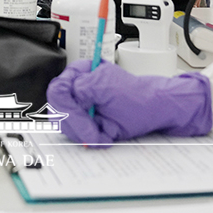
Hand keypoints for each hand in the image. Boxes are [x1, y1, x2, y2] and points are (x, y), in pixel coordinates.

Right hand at [46, 60, 211, 145]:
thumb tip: (70, 96)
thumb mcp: (106, 87)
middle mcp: (77, 90)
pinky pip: (77, 135)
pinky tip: (103, 135)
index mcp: (80, 73)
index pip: (59, 90)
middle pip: (59, 110)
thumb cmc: (136, 96)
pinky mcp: (86, 124)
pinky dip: (89, 138)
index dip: (67, 106)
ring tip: (101, 134)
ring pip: (66, 125)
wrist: (153, 111)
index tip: (83, 117)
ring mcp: (80, 108)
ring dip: (83, 133)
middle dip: (76, 124)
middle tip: (92, 133)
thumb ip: (83, 87)